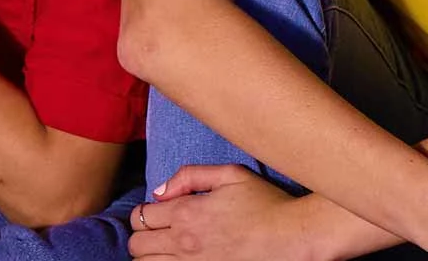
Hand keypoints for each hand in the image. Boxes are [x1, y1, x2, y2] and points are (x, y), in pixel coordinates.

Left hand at [130, 164, 323, 260]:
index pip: (141, 216)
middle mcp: (183, 241)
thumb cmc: (265, 202)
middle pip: (136, 244)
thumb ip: (191, 175)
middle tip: (159, 229)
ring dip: (149, 255)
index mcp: (187, 212)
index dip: (146, 211)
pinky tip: (174, 259)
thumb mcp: (231, 174)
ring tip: (165, 248)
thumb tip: (160, 191)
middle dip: (142, 234)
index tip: (159, 210)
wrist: (291, 235)